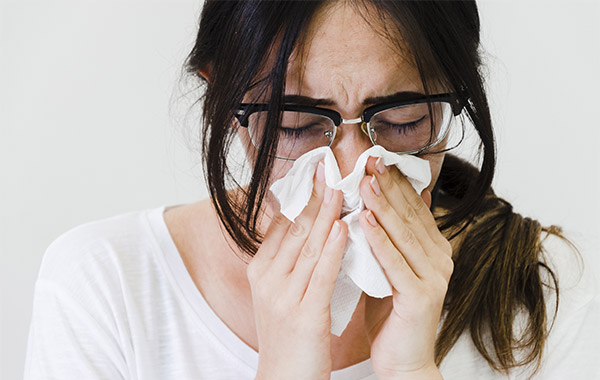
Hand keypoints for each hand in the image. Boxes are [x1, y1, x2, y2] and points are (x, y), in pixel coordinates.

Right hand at [248, 162, 347, 379]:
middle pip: (293, 228)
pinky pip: (321, 273)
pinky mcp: (304, 314)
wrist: (285, 378)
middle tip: (328, 167)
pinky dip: (332, 248)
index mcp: (261, 270)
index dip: (299, 194)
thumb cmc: (289, 333)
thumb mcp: (281, 291)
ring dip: (325, 214)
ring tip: (340, 188)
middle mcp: (268, 279)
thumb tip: (309, 224)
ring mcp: (283, 296)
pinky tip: (342, 228)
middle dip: (313, 195)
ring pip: (307, 245)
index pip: (280, 222)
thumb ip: (291, 258)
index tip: (315, 172)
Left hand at [358, 157, 452, 379]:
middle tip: (371, 159)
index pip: (413, 208)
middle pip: (410, 215)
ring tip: (366, 181)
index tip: (376, 159)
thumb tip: (371, 206)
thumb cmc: (391, 315)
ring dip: (384, 206)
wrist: (403, 360)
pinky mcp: (421, 296)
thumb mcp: (388, 268)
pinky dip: (379, 240)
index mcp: (432, 250)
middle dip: (389, 185)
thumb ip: (386, 240)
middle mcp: (439, 259)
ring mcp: (433, 277)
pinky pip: (395, 263)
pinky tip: (365, 220)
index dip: (395, 183)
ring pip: (404, 234)